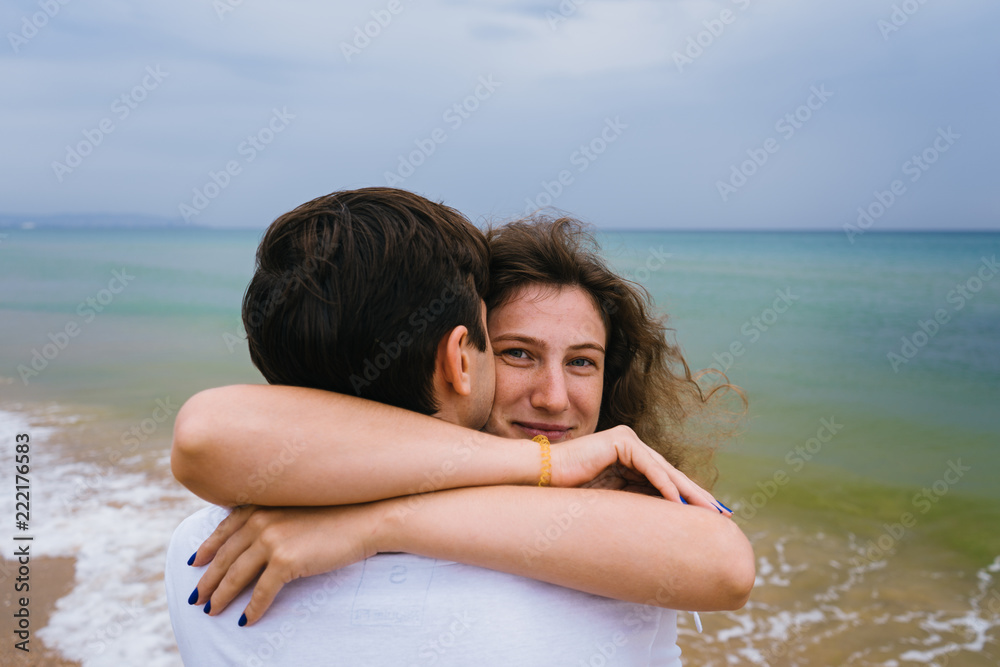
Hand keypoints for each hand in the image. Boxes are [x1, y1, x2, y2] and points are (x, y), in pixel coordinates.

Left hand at [187, 503, 384, 625]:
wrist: (366, 518)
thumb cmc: (339, 513)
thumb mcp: (298, 506)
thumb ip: (274, 516)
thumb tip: (257, 536)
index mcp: (262, 505)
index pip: (225, 529)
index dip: (208, 547)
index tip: (196, 562)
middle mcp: (261, 520)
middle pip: (225, 556)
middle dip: (208, 579)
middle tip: (196, 597)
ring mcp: (272, 540)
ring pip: (236, 576)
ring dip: (221, 596)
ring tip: (212, 611)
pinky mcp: (286, 561)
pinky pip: (262, 592)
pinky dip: (252, 608)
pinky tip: (246, 620)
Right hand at [549, 425, 729, 513]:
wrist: (540, 479)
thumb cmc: (568, 494)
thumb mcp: (610, 500)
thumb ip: (634, 502)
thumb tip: (661, 524)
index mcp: (629, 458)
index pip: (666, 480)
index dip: (689, 498)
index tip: (709, 517)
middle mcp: (631, 445)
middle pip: (671, 473)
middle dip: (698, 495)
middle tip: (723, 513)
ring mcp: (626, 439)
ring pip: (665, 469)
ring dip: (689, 491)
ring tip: (709, 511)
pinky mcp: (620, 441)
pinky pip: (648, 466)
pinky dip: (664, 485)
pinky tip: (679, 503)